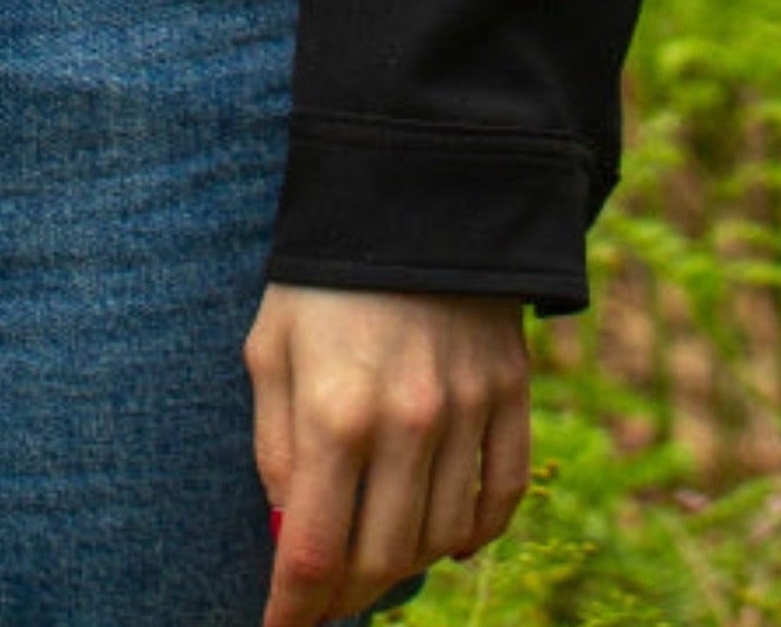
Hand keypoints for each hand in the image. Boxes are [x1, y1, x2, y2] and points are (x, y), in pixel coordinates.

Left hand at [245, 281, 531, 625]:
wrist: (412, 194)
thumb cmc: (322, 277)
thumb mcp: (271, 348)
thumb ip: (277, 446)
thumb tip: (291, 531)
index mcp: (336, 413)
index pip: (315, 551)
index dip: (295, 608)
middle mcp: (407, 425)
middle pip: (382, 560)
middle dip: (345, 596)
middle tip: (323, 602)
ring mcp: (467, 414)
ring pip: (442, 538)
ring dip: (404, 565)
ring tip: (373, 562)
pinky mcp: (509, 398)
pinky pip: (500, 498)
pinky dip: (473, 534)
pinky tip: (442, 538)